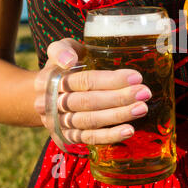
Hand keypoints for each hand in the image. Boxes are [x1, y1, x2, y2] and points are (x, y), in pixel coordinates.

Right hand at [34, 38, 151, 146]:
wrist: (43, 93)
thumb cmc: (61, 66)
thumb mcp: (59, 49)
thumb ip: (62, 50)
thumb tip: (69, 61)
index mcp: (51, 80)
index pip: (84, 81)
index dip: (111, 80)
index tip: (136, 77)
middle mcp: (52, 103)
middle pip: (89, 102)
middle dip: (120, 98)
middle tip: (144, 92)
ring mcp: (59, 123)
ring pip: (91, 121)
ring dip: (118, 116)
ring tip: (142, 108)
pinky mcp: (68, 137)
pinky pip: (90, 138)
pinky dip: (110, 136)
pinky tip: (129, 130)